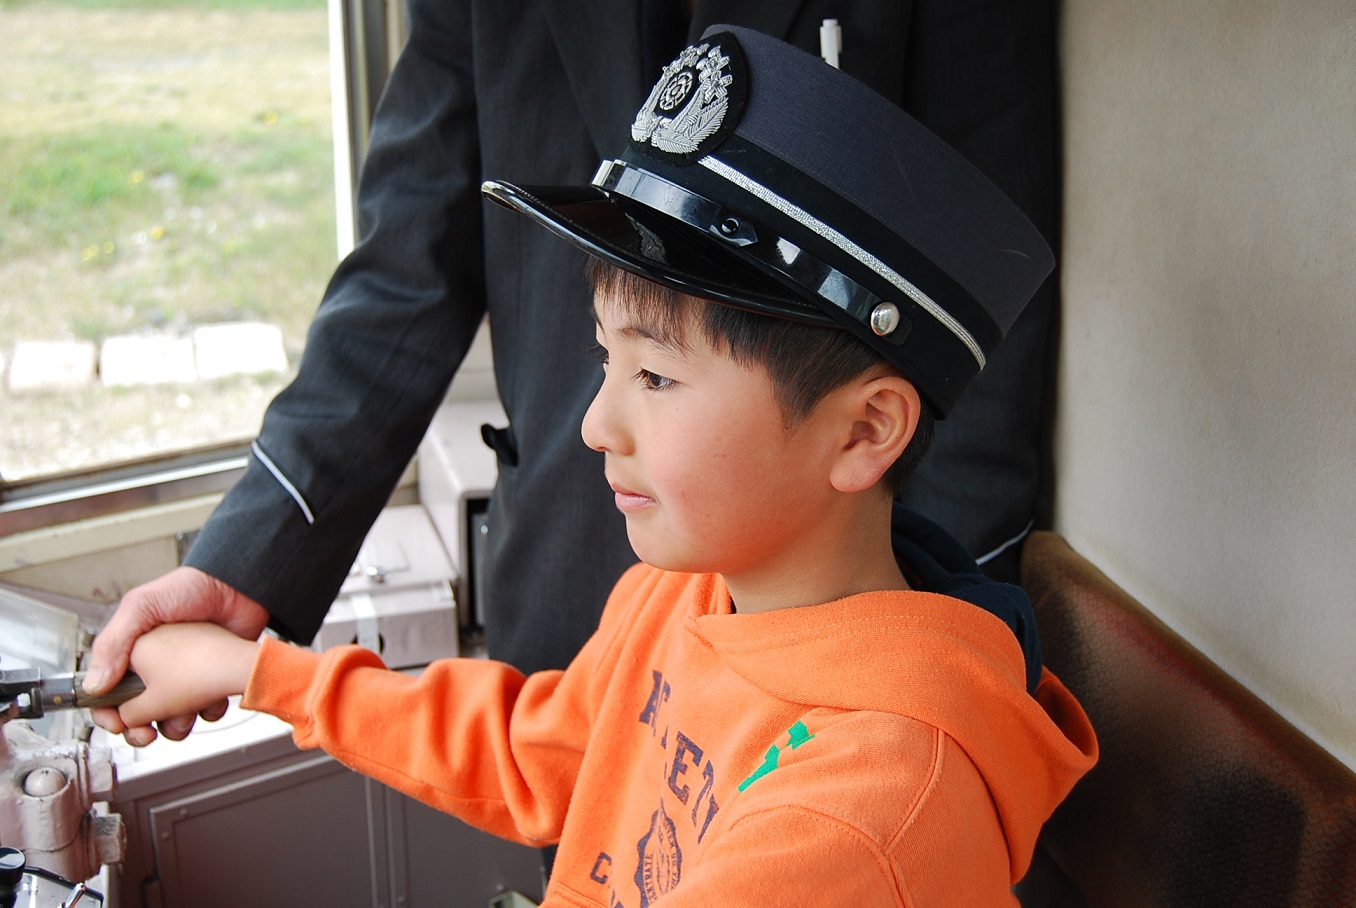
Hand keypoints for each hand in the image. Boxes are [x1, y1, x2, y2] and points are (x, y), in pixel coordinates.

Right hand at [85, 566, 269, 744]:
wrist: (241, 587)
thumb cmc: (191, 587)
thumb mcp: (141, 607)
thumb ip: (112, 643)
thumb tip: (93, 684)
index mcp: (132, 652)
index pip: (108, 691)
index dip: (107, 712)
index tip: (115, 724)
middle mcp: (156, 667)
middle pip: (138, 713)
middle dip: (140, 728)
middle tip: (148, 733)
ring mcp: (185, 676)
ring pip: (171, 717)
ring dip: (177, 722)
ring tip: (187, 710)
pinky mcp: (212, 679)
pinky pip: (204, 709)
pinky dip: (208, 709)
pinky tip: (213, 695)